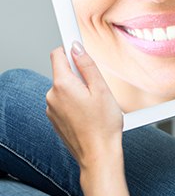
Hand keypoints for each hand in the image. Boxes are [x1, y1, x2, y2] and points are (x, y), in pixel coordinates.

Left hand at [47, 42, 135, 195]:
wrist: (98, 155)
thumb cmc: (103, 125)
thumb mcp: (101, 89)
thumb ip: (87, 66)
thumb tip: (76, 48)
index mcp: (63, 85)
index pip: (58, 54)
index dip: (69, 47)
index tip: (75, 40)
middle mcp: (52, 96)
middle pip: (63, 71)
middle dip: (79, 73)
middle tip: (97, 85)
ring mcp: (52, 109)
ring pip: (64, 87)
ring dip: (78, 89)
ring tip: (95, 103)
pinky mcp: (55, 119)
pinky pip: (64, 101)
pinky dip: (75, 102)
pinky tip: (89, 113)